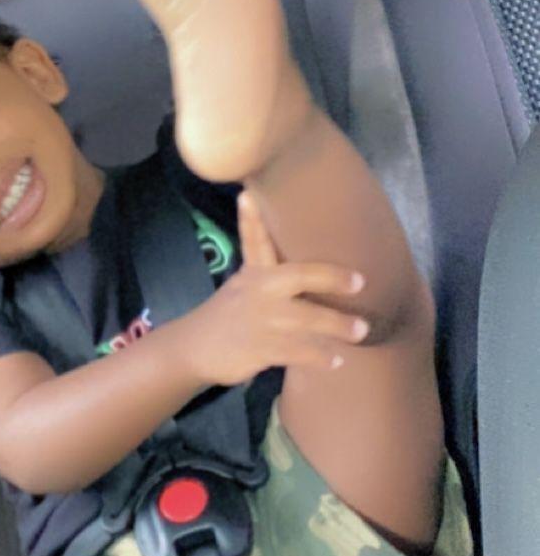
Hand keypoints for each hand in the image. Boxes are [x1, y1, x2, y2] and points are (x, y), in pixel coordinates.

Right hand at [181, 191, 368, 386]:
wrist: (195, 349)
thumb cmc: (228, 316)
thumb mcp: (242, 287)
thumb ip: (267, 273)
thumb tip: (303, 267)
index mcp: (253, 273)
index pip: (253, 239)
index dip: (252, 217)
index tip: (249, 195)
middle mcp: (256, 291)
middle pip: (296, 276)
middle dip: (328, 277)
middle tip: (359, 281)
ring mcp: (259, 320)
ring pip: (304, 319)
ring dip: (335, 325)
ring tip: (361, 331)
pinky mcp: (259, 348)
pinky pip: (297, 352)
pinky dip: (319, 357)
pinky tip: (336, 360)